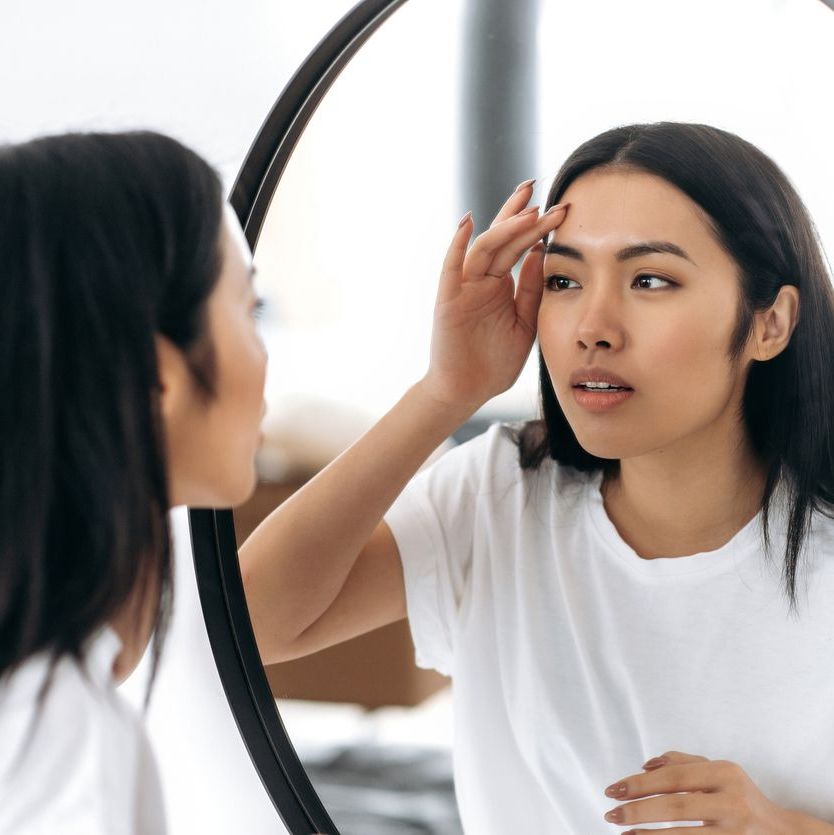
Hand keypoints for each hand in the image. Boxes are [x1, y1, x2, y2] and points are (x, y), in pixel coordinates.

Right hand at [421, 181, 567, 413]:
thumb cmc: (494, 362)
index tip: (563, 209)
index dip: (538, 227)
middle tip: (542, 189)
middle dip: (522, 214)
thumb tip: (542, 252)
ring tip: (528, 208)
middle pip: (502, 238)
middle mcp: (481, 280)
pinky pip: (451, 267)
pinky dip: (457, 244)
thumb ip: (532, 289)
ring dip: (504, 226)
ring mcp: (463, 288)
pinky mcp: (448, 300)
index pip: (520, 246)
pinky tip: (468, 222)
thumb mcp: (525, 322)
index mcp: (500, 285)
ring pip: (484, 248)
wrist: (467, 392)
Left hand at [602, 750, 794, 832]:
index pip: (673, 778)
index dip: (640, 784)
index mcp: (725, 773)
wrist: (783, 833)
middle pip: (676, 807)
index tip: (613, 789)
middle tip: (611, 814)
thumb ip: (682, 763)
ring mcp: (735, 832)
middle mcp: (732, 802)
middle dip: (638, 810)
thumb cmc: (741, 797)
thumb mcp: (718, 771)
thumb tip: (646, 764)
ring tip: (623, 833)